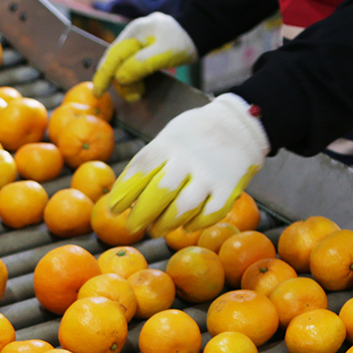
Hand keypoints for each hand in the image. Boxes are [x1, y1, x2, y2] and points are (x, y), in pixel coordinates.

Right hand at [91, 12, 197, 101]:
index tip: (99, 92)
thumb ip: (140, 64)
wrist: (199, 32)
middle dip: (121, 82)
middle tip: (135, 96)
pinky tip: (141, 85)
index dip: (104, 76)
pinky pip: (130, 65)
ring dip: (128, 82)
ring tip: (139, 93)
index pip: (113, 56)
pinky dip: (133, 78)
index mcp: (135, 31)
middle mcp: (132, 34)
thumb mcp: (164, 53)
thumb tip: (120, 78)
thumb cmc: (183, 41)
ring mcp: (136, 41)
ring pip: (122, 66)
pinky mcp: (142, 48)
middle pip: (115, 62)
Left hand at [107, 93, 268, 234]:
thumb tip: (121, 199)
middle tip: (133, 227)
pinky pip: (211, 214)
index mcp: (167, 145)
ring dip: (166, 224)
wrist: (238, 123)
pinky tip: (186, 226)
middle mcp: (188, 159)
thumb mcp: (166, 139)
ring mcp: (210, 174)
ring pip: (184, 208)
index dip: (124, 193)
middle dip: (141, 215)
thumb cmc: (190, 138)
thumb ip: (148, 165)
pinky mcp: (230, 187)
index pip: (140, 170)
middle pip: (159, 193)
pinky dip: (196, 224)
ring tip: (157, 229)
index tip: (114, 209)